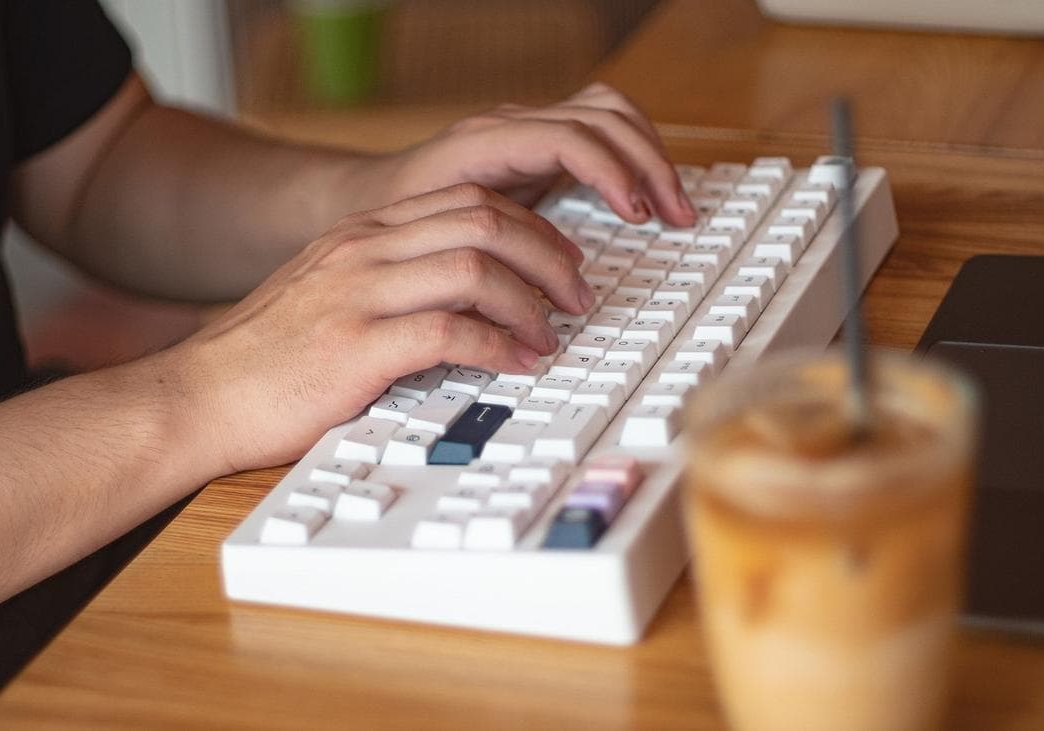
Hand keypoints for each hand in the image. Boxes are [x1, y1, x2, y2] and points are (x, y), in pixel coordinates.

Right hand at [168, 183, 592, 473]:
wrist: (201, 395)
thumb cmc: (265, 358)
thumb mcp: (328, 292)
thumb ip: (387, 279)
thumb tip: (461, 293)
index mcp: (361, 233)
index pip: (467, 201)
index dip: (530, 227)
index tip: (559, 260)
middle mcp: (364, 249)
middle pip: (485, 221)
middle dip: (548, 256)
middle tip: (577, 295)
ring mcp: (359, 293)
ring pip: (477, 267)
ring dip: (532, 301)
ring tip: (553, 333)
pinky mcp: (356, 346)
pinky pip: (450, 330)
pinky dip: (498, 346)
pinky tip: (516, 363)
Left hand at [368, 83, 695, 227]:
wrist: (368, 199)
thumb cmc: (394, 223)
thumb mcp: (429, 240)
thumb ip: (477, 259)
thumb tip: (523, 305)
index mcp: (486, 142)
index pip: (568, 137)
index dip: (609, 172)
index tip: (635, 214)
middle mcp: (512, 125)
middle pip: (603, 116)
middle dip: (648, 164)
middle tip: (675, 216)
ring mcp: (529, 130)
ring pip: (611, 115)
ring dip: (650, 157)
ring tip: (673, 209)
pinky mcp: (541, 146)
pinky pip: (602, 133)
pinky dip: (633, 160)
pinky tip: (644, 201)